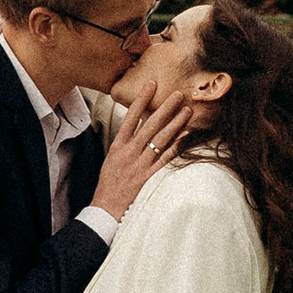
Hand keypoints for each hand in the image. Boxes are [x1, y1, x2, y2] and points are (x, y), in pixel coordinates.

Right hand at [87, 88, 195, 220]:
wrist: (106, 207)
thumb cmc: (109, 182)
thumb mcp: (112, 157)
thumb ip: (125, 142)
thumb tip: (137, 125)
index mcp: (119, 145)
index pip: (131, 117)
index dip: (141, 99)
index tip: (151, 84)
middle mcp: (130, 152)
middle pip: (150, 125)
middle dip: (165, 108)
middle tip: (178, 93)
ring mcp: (141, 164)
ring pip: (161, 139)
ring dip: (175, 123)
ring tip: (186, 110)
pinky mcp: (150, 176)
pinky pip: (166, 158)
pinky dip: (177, 146)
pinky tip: (186, 135)